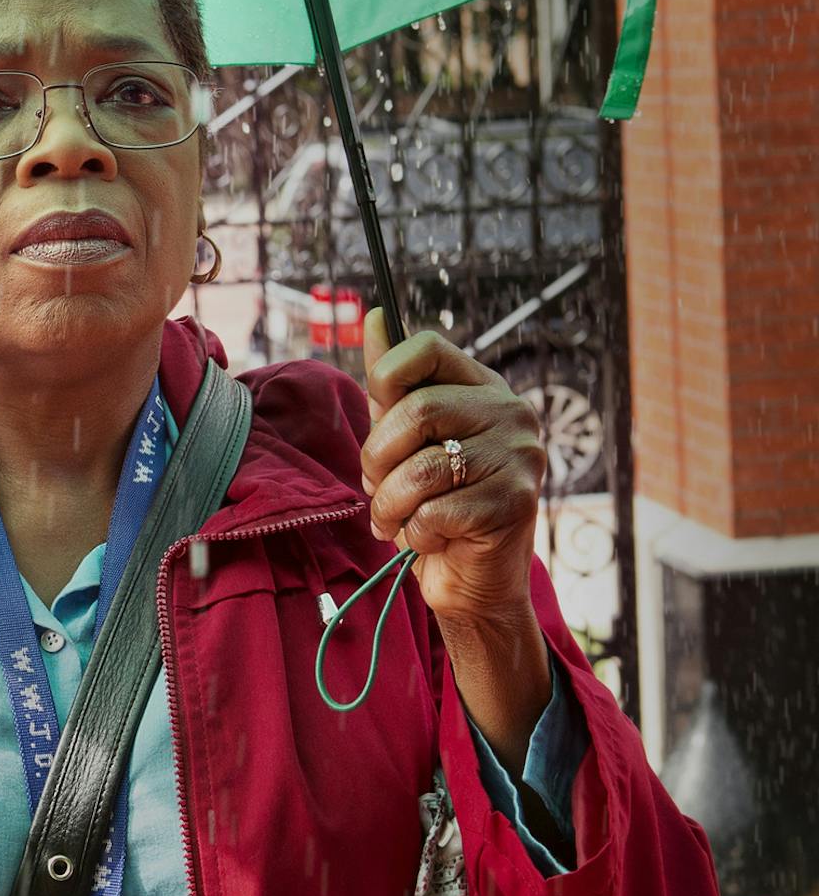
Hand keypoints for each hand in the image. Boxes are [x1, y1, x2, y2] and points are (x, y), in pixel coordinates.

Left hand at [360, 310, 547, 628]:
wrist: (472, 580)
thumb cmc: (434, 504)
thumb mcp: (405, 439)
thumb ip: (393, 384)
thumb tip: (374, 315)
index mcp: (483, 388)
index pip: (427, 347)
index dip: (385, 377)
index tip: (378, 414)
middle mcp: (512, 413)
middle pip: (417, 410)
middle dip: (377, 457)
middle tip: (377, 486)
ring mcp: (521, 457)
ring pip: (421, 468)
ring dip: (390, 504)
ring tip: (395, 518)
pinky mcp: (517, 504)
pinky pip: (436, 511)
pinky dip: (416, 533)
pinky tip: (431, 538)